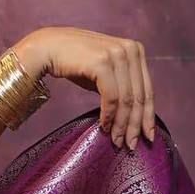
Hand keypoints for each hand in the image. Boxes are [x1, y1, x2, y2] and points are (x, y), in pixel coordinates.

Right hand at [14, 26, 155, 149]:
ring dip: (121, 124)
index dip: (148, 116)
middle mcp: (130, 49)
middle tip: (131, 145)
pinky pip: (111, 97)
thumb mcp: (104, 71)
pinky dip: (109, 115)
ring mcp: (117, 54)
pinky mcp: (102, 63)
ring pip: (126, 99)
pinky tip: (103, 127)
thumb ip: (120, 84)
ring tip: (116, 141)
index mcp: (136, 50)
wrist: (47, 48)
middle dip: (135, 125)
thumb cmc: (74, 62)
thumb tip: (133, 115)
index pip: (147, 89)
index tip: (148, 137)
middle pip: (139, 96)